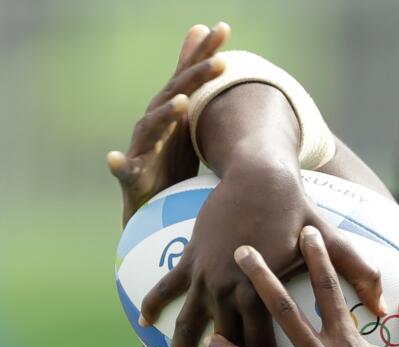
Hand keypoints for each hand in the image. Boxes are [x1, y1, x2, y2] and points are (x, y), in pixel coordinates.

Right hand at [108, 23, 230, 226]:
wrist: (152, 205)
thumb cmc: (172, 158)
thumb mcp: (189, 121)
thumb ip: (195, 84)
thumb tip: (202, 36)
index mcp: (171, 112)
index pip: (189, 77)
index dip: (205, 53)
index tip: (224, 29)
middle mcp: (155, 123)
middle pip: (175, 95)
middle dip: (196, 77)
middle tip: (220, 63)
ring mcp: (142, 148)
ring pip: (152, 128)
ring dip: (165, 114)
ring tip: (180, 103)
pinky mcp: (132, 175)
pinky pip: (123, 169)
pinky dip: (118, 163)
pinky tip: (115, 158)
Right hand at [133, 81, 386, 346]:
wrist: (258, 172)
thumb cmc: (299, 207)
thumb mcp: (331, 239)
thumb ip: (357, 273)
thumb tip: (383, 304)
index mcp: (262, 292)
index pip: (265, 344)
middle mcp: (228, 288)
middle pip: (228, 341)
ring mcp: (204, 275)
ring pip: (190, 322)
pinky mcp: (189, 258)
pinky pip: (166, 287)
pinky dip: (153, 304)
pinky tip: (144, 324)